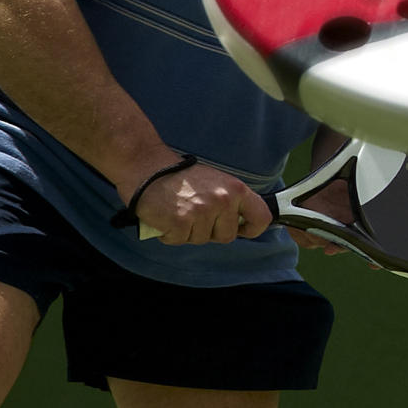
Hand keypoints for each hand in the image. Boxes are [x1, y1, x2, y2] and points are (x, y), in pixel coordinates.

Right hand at [134, 162, 275, 245]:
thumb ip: (230, 201)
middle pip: (227, 236)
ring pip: (201, 240)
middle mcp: (222, 200)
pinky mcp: (180, 222)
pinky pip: (179, 241)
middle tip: (194, 214)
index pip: (261, 217)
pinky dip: (170, 234)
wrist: (146, 166)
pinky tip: (165, 217)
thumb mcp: (215, 182)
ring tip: (178, 211)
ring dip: (188, 232)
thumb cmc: (180, 176)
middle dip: (210, 231)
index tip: (241, 230)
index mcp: (235, 189)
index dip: (252, 229)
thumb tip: (241, 224)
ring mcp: (202, 212)